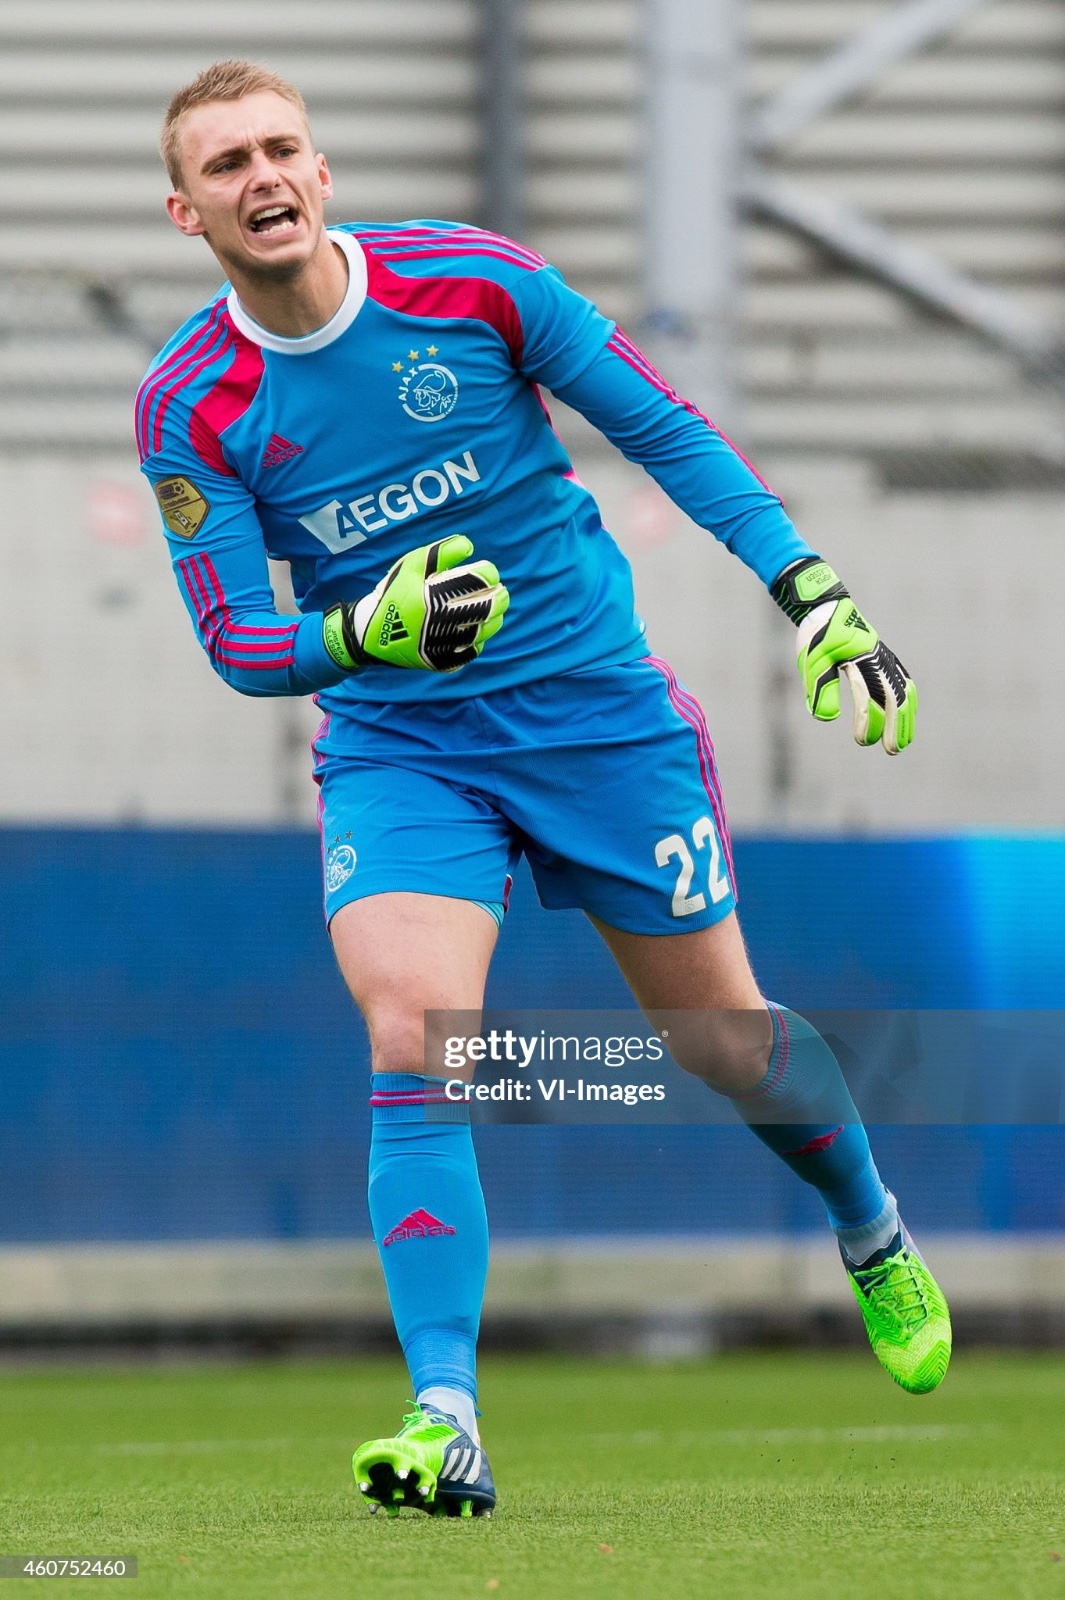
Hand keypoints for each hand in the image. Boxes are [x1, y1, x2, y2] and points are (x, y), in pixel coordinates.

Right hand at [323, 535, 508, 672]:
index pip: (481, 579)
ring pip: (487, 630)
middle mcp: (443, 623)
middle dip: (500, 595)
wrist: (369, 634)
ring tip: (487, 607)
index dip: (488, 571)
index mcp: (436, 596)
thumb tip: (470, 547)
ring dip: (493, 616)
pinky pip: (473, 651)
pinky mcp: (443, 663)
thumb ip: (441, 552)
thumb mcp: (410, 566)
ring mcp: (445, 646)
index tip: (485, 570)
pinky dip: (477, 638)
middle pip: (492, 607)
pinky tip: (471, 628)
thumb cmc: (392, 594)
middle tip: (499, 590)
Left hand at [771, 558, 916, 754]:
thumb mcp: (811, 662)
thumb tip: (827, 719)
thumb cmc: (816, 634)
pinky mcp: (884, 656)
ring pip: (904, 690)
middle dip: (896, 726)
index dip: (868, 722)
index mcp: (860, 660)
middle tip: (893, 751)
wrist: (826, 605)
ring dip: (907, 717)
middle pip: (894, 698)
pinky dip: (909, 699)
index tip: (861, 740)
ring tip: (905, 740)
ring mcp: (884, 657)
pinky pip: (904, 679)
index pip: (869, 698)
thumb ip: (820, 690)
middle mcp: (878, 659)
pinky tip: (908, 712)